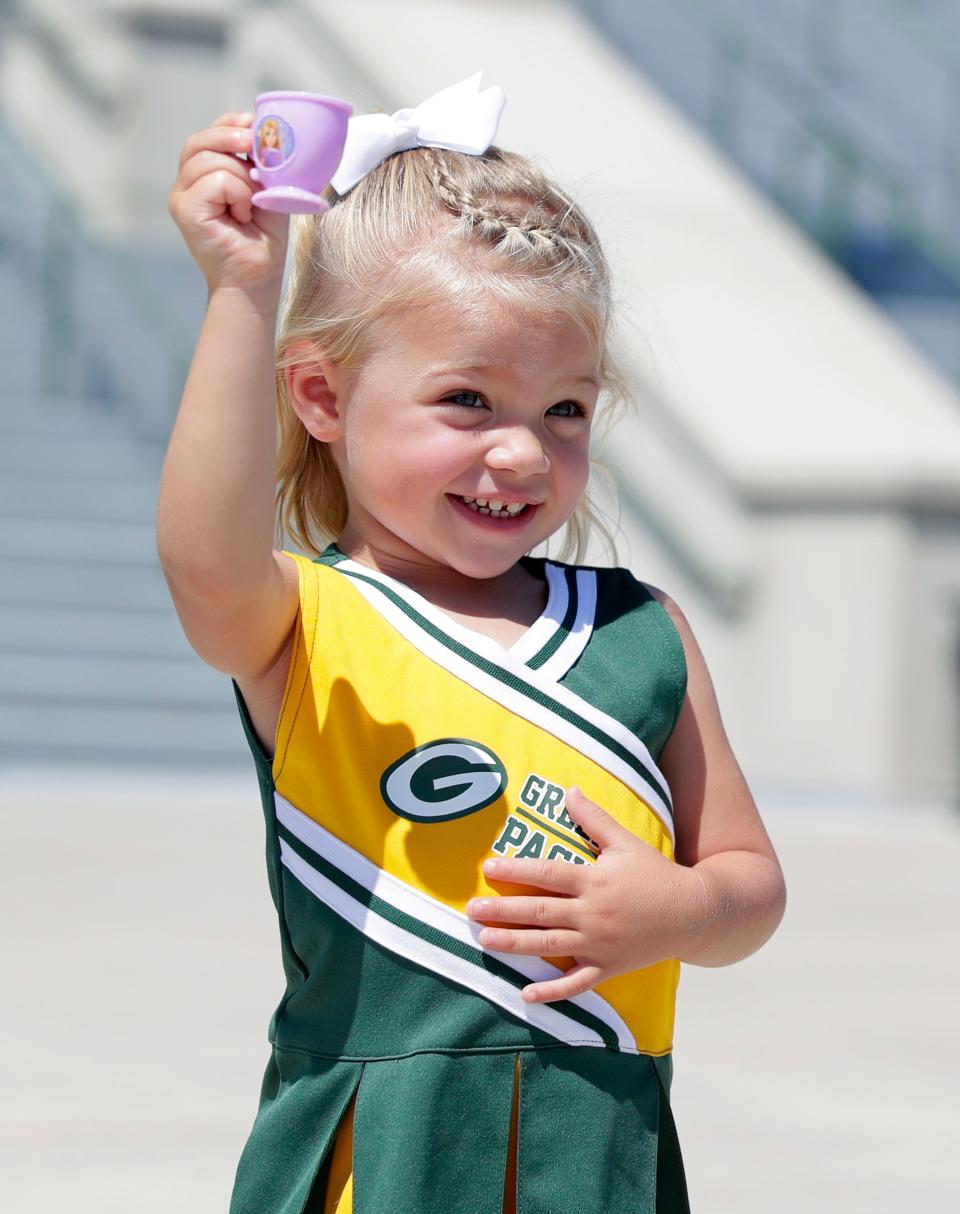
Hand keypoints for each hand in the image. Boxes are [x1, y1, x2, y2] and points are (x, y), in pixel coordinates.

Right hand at [168, 111, 289, 300]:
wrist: (257, 279)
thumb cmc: (263, 239)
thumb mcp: (267, 191)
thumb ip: (260, 162)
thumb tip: (264, 129)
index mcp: (203, 175)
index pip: (209, 134)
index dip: (232, 124)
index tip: (257, 129)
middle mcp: (186, 183)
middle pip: (200, 140)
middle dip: (234, 138)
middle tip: (259, 154)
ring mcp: (181, 196)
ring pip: (211, 159)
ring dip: (243, 178)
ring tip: (252, 206)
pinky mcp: (184, 209)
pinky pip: (216, 180)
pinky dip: (238, 193)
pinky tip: (243, 215)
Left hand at [466, 787, 707, 1003]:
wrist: (692, 913)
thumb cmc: (656, 874)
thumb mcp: (626, 842)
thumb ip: (595, 819)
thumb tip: (569, 790)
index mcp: (594, 880)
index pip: (548, 873)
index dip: (517, 870)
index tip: (488, 868)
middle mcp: (593, 914)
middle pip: (540, 911)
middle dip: (503, 911)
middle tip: (471, 910)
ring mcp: (599, 944)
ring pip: (549, 946)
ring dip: (515, 944)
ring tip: (485, 941)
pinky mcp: (608, 967)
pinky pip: (576, 983)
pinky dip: (552, 992)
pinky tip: (526, 995)